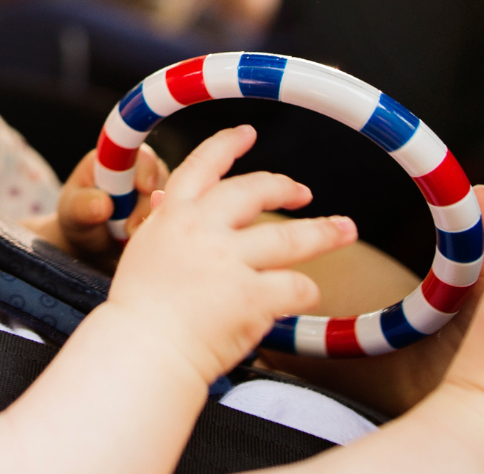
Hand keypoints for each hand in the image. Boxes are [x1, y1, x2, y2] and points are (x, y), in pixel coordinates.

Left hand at [47, 145, 167, 259]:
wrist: (89, 241)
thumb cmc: (78, 217)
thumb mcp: (72, 212)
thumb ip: (83, 206)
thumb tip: (102, 204)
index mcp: (114, 157)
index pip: (136, 153)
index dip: (145, 167)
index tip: (144, 188)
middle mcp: (139, 169)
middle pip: (159, 178)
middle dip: (147, 205)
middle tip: (129, 229)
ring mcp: (155, 189)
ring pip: (168, 200)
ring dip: (151, 220)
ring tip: (128, 237)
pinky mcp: (163, 209)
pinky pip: (172, 217)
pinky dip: (159, 230)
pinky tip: (141, 240)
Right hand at [108, 125, 357, 384]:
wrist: (143, 350)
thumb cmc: (139, 312)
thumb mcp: (143, 253)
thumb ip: (163, 226)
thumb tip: (165, 202)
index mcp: (172, 217)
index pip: (202, 166)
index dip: (226, 145)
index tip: (247, 133)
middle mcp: (203, 230)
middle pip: (254, 191)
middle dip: (284, 186)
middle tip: (304, 191)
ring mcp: (229, 262)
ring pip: (290, 236)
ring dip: (323, 231)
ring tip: (344, 229)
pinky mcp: (252, 295)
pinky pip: (295, 286)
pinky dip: (304, 291)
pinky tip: (304, 295)